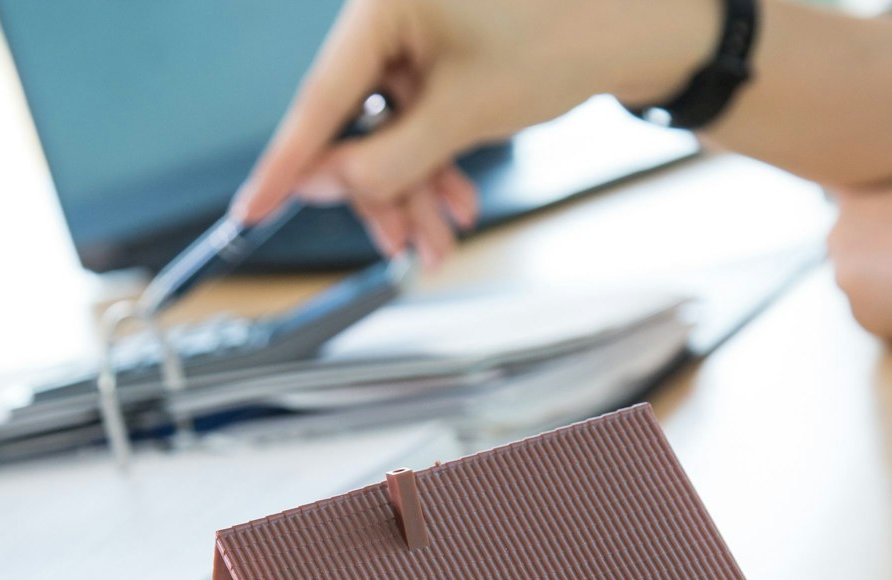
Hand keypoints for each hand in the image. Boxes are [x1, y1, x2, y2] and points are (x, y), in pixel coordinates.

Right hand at [235, 0, 717, 265]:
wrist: (640, 27)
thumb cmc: (564, 40)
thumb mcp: (463, 117)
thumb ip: (384, 158)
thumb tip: (321, 183)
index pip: (320, 95)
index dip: (286, 164)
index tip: (252, 209)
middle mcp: (392, 7)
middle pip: (356, 120)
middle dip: (381, 190)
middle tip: (398, 242)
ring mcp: (418, 29)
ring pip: (389, 129)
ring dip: (412, 188)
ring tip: (440, 235)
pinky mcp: (442, 50)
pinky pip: (417, 117)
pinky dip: (434, 163)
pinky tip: (455, 201)